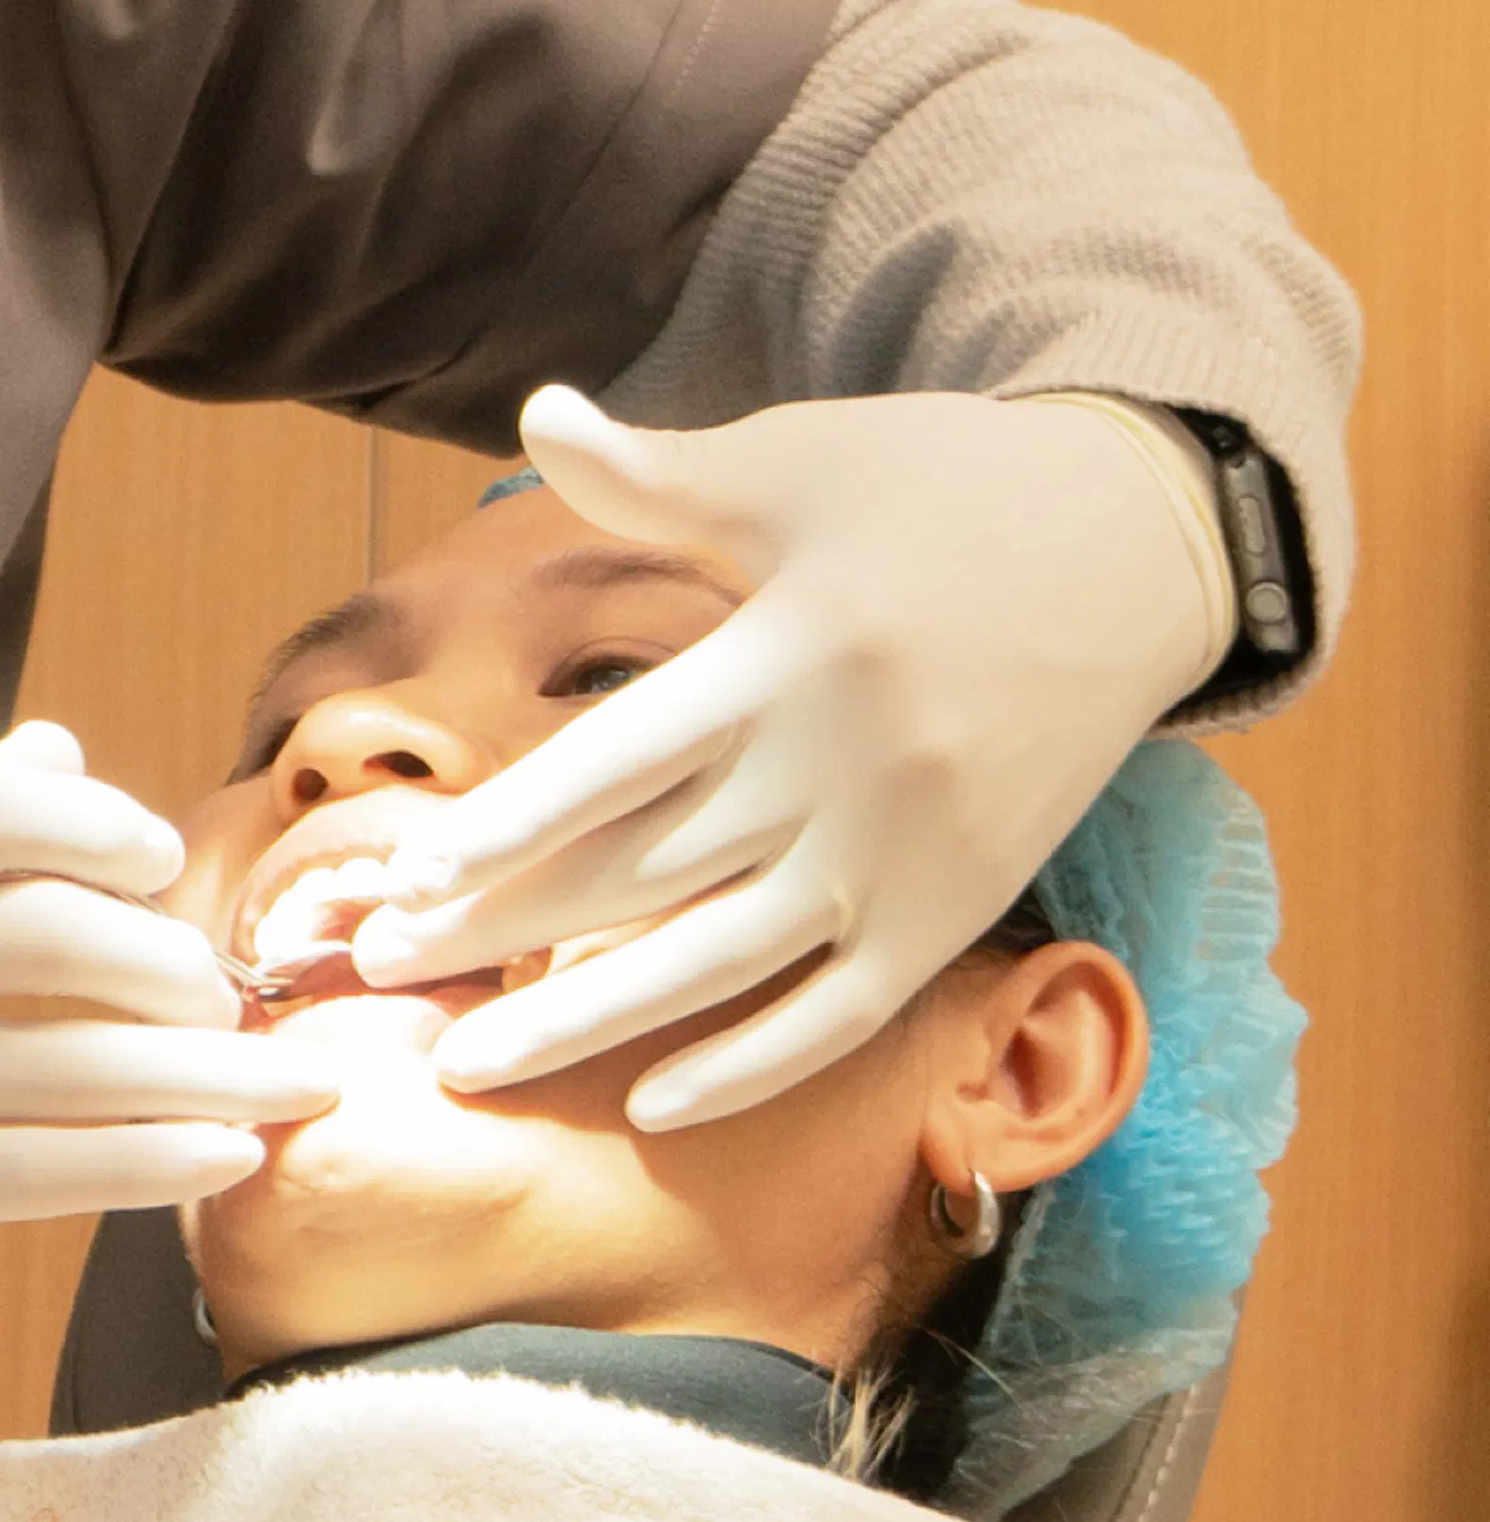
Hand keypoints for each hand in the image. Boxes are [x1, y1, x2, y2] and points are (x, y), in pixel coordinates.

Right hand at [0, 722, 340, 1349]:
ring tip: (291, 1082)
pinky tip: (227, 1156)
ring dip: (209, 1077)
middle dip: (171, 966)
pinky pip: (45, 1168)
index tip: (157, 862)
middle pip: (51, 937)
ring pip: (73, 1066)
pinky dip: (155, 1163)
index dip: (96, 827)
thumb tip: (65, 760)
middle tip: (219, 994)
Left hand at [349, 385, 1230, 1129]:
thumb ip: (655, 474)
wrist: (1144, 545)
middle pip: (644, 872)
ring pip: (723, 964)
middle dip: (503, 929)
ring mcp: (908, 851)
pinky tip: (651, 1108)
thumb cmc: (938, 485)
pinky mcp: (959, 904)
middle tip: (377, 972)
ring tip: (465, 1067)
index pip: (620, 760)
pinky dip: (752, 1066)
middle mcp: (846, 766)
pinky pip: (846, 1013)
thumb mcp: (795, 462)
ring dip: (587, 1025)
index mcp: (789, 653)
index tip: (407, 878)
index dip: (512, 825)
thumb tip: (536, 413)